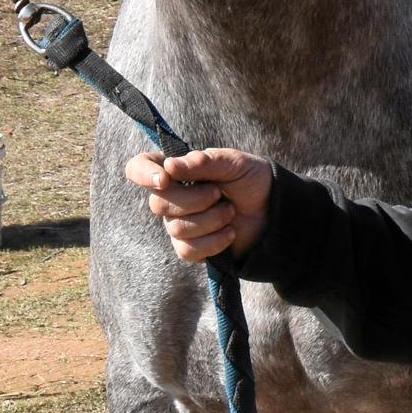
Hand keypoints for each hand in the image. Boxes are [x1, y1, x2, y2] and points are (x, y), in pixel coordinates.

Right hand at [125, 147, 272, 262]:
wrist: (273, 210)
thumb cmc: (250, 179)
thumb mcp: (233, 163)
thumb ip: (204, 162)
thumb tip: (170, 166)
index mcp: (175, 170)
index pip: (138, 168)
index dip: (144, 173)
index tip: (166, 179)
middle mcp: (170, 197)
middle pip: (158, 204)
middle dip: (194, 200)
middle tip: (219, 194)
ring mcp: (178, 224)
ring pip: (176, 229)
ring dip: (210, 220)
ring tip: (230, 211)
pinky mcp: (190, 248)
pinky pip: (188, 250)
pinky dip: (214, 241)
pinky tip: (230, 232)